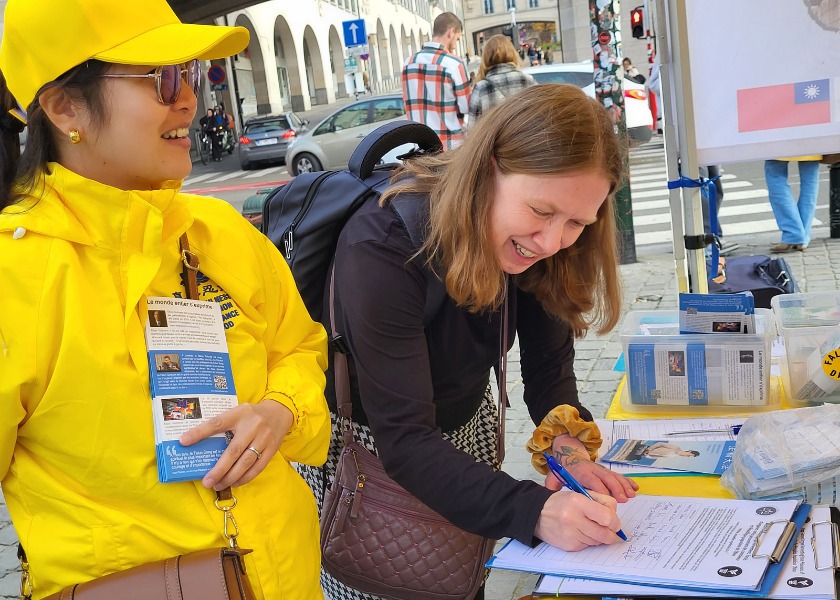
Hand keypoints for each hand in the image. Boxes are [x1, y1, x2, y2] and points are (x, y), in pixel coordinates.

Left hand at [179, 400, 293, 490]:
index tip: (183, 441)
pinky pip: (258, 467)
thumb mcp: (238, 413)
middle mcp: (252, 426)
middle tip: (206, 482)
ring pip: (246, 462)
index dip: (200, 432)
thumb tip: (199, 442)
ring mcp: (264, 438)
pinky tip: (235, 483)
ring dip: (231, 477)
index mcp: (239, 414)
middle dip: (219, 469)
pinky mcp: (272, 449)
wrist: (281, 412)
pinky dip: (245, 477)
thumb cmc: (252, 415)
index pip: (217, 423)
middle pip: (233, 451)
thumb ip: (224, 424)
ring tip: (218, 485)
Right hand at [534, 489, 622, 550]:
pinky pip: (588, 546)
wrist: (537, 514)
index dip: (614, 521)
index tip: (614, 522)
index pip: (607, 517)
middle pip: (605, 534)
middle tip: (610, 529)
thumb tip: (615, 520)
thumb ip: (600, 502)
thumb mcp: (580, 494)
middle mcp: (573, 519)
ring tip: (589, 527)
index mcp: (578, 502)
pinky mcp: (569, 546)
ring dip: (598, 536)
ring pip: (598, 541)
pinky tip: (580, 532)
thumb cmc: (561, 502)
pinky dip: (588, 540)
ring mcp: (570, 534)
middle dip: (611, 533)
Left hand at [546, 435, 638, 501]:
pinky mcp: (607, 471)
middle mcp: (593, 470)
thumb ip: (552, 485)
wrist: (569, 455)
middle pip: (605, 478)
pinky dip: (628, 481)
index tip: (606, 499)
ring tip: (632, 495)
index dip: (599, 489)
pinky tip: (636, 488)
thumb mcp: (555, 476)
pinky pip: (619, 476)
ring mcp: (601, 470)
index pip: (590, 480)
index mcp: (580, 472)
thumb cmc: (564, 471)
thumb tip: (548, 495)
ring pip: (614, 477)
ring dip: (624, 486)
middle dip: (615, 488)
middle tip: (623, 499)